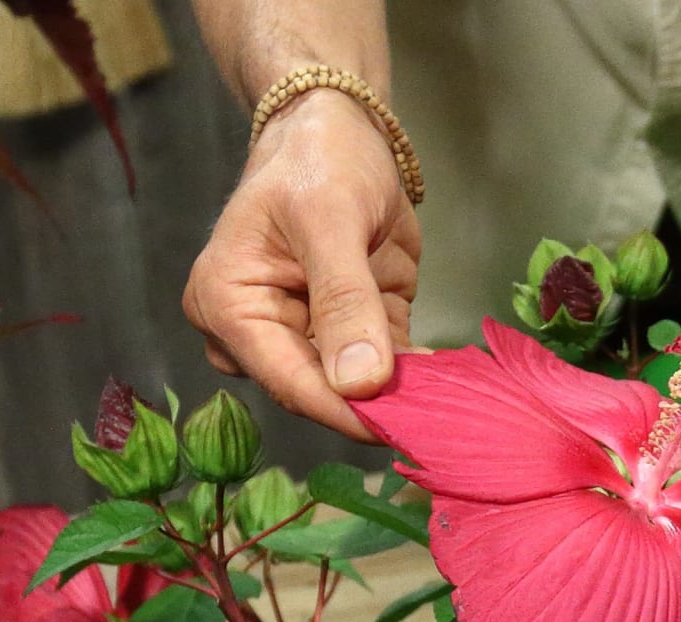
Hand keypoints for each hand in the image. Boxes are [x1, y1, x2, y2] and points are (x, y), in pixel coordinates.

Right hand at [183, 92, 421, 441]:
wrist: (339, 131)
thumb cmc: (317, 161)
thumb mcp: (330, 219)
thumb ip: (343, 301)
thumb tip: (358, 382)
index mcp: (229, 305)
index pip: (288, 379)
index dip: (343, 411)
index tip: (397, 431)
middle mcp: (258, 331)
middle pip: (318, 391)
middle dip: (376, 407)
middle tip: (438, 422)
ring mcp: (304, 335)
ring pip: (352, 388)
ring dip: (401, 397)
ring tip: (451, 404)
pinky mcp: (351, 334)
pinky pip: (382, 368)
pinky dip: (414, 377)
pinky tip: (448, 380)